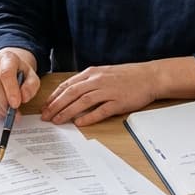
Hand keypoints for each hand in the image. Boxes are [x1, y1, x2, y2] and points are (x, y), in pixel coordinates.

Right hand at [0, 47, 39, 116]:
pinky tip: (0, 111)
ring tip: (8, 114)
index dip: (11, 90)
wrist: (8, 66)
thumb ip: (31, 86)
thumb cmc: (20, 72)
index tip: (16, 104)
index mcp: (7, 58)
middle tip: (13, 113)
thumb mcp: (32, 76)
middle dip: (3, 102)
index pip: (6, 73)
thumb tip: (24, 97)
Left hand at [41, 63, 160, 126]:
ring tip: (57, 120)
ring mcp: (108, 91)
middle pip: (71, 93)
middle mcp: (98, 80)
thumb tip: (70, 92)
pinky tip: (79, 122)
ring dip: (68, 111)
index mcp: (92, 73)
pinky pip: (101, 110)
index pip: (68, 84)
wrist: (149, 76)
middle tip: (45, 116)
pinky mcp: (118, 102)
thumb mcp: (104, 72)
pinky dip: (89, 116)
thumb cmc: (127, 76)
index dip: (54, 96)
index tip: (45, 106)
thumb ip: (88, 81)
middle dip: (56, 105)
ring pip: (82, 101)